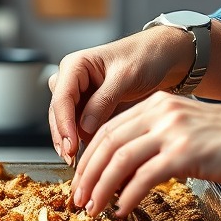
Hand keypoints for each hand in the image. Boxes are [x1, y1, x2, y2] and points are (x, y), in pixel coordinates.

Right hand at [47, 30, 195, 164]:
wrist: (161, 58)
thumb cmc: (144, 57)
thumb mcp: (126, 76)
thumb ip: (104, 100)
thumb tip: (84, 127)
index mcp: (75, 65)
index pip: (62, 98)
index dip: (63, 124)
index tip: (70, 146)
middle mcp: (72, 80)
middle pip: (58, 113)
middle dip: (64, 137)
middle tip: (71, 159)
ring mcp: (80, 96)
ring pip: (66, 123)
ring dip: (71, 142)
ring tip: (79, 163)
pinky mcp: (89, 109)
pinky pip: (81, 128)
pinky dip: (84, 142)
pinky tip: (91, 156)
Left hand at [70, 93, 220, 220]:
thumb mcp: (189, 129)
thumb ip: (159, 140)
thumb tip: (130, 168)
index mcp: (158, 104)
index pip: (109, 128)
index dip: (90, 156)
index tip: (81, 178)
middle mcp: (160, 112)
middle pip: (107, 142)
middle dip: (88, 173)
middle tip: (78, 198)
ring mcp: (172, 131)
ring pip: (120, 160)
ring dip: (101, 187)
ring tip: (93, 208)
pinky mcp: (185, 153)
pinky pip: (144, 177)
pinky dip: (127, 196)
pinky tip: (122, 210)